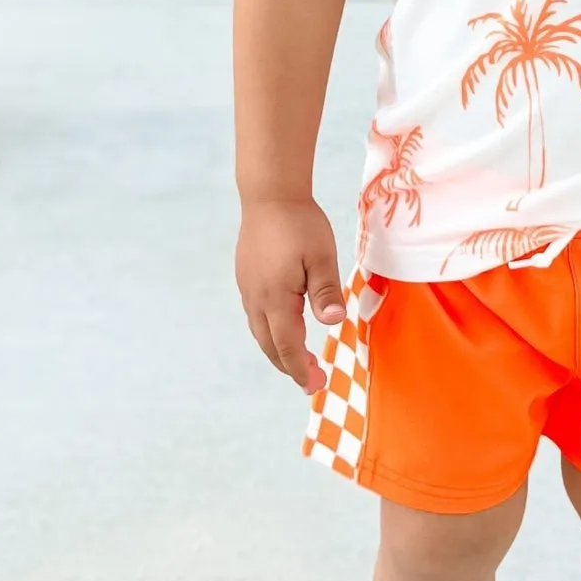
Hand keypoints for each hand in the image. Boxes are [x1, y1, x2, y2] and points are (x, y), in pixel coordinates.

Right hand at [236, 196, 345, 392]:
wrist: (269, 194)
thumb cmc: (300, 223)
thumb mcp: (322, 256)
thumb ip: (325, 292)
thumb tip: (334, 324)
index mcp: (276, 299)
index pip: (288, 347)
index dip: (301, 370)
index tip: (315, 386)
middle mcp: (256, 299)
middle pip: (270, 345)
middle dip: (290, 366)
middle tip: (311, 380)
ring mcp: (247, 288)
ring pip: (260, 332)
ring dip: (279, 349)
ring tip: (298, 359)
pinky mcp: (245, 277)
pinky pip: (256, 315)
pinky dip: (270, 330)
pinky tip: (283, 326)